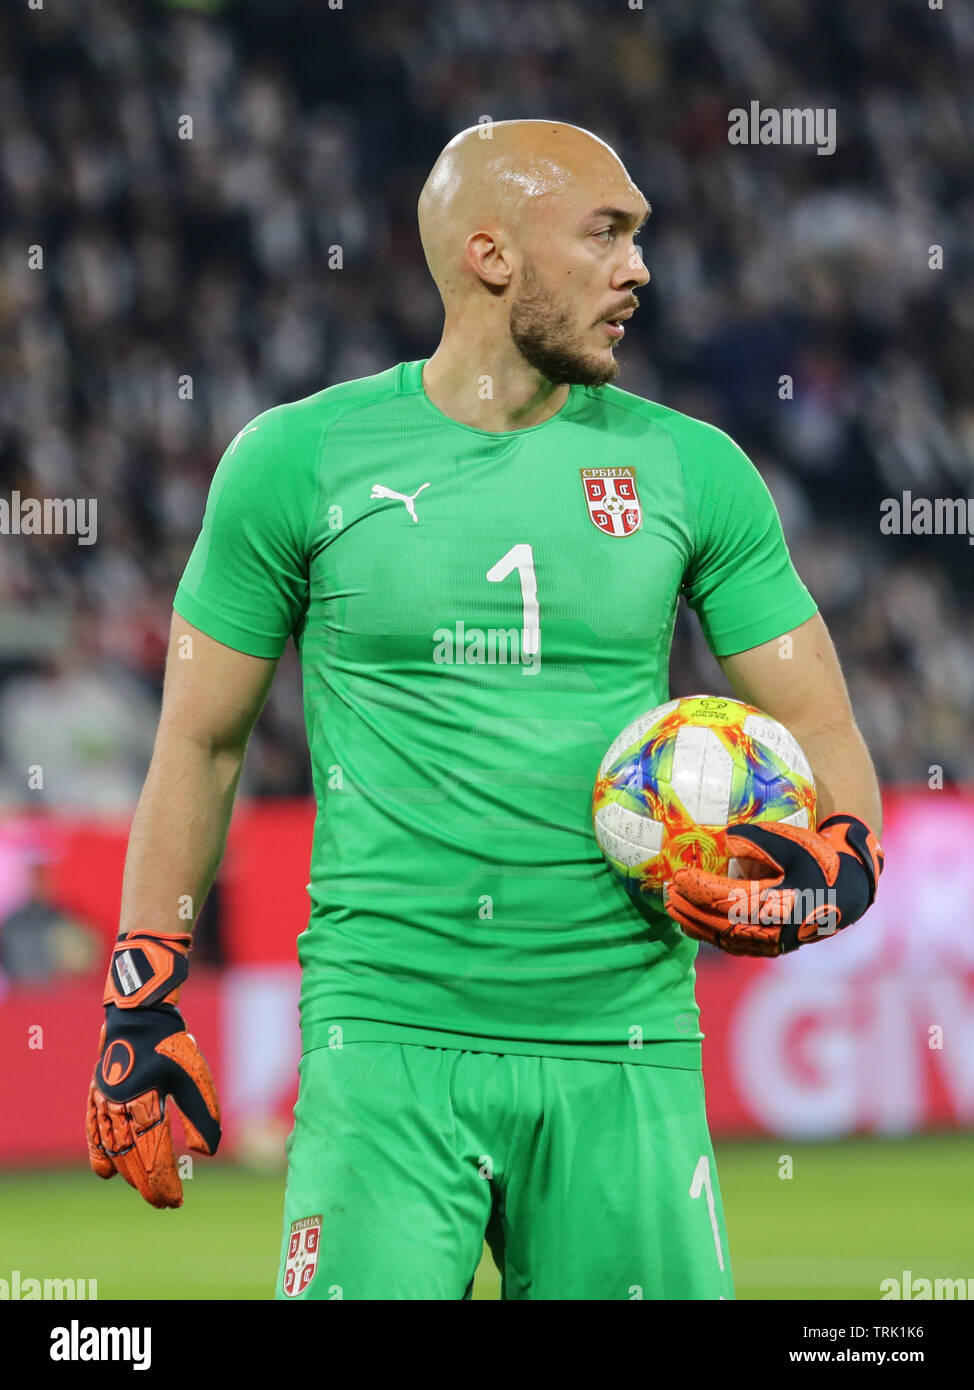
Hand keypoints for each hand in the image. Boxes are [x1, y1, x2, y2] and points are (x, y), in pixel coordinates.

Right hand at [86, 931, 220, 1208]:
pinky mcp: (97, 1095)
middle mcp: (120, 1107)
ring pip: (113, 1149)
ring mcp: (105, 1102)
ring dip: (127, 1174)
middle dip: (148, 1185)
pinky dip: (98, 1154)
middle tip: (163, 1204)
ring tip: (143, 1190)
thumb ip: (202, 1115)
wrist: (140, 1014)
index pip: (154, 1156)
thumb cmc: (173, 1045)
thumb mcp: (195, 1077)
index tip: (175, 1202)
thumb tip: (207, 1153)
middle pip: (132, 1159)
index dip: (164, 1183)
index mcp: (146, 1103)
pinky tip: (105, 1173)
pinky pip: (94, 1132)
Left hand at [664, 814, 883, 957]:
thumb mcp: (793, 844)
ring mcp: (774, 943)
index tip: (678, 875)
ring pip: (726, 938)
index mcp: (780, 903)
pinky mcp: (773, 947)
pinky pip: (736, 945)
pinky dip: (711, 936)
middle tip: (667, 894)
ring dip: (696, 924)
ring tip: (673, 910)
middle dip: (691, 909)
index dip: (700, 888)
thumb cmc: (819, 860)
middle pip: (722, 922)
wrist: (848, 891)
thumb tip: (725, 838)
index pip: (729, 898)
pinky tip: (694, 925)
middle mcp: (776, 929)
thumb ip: (759, 841)